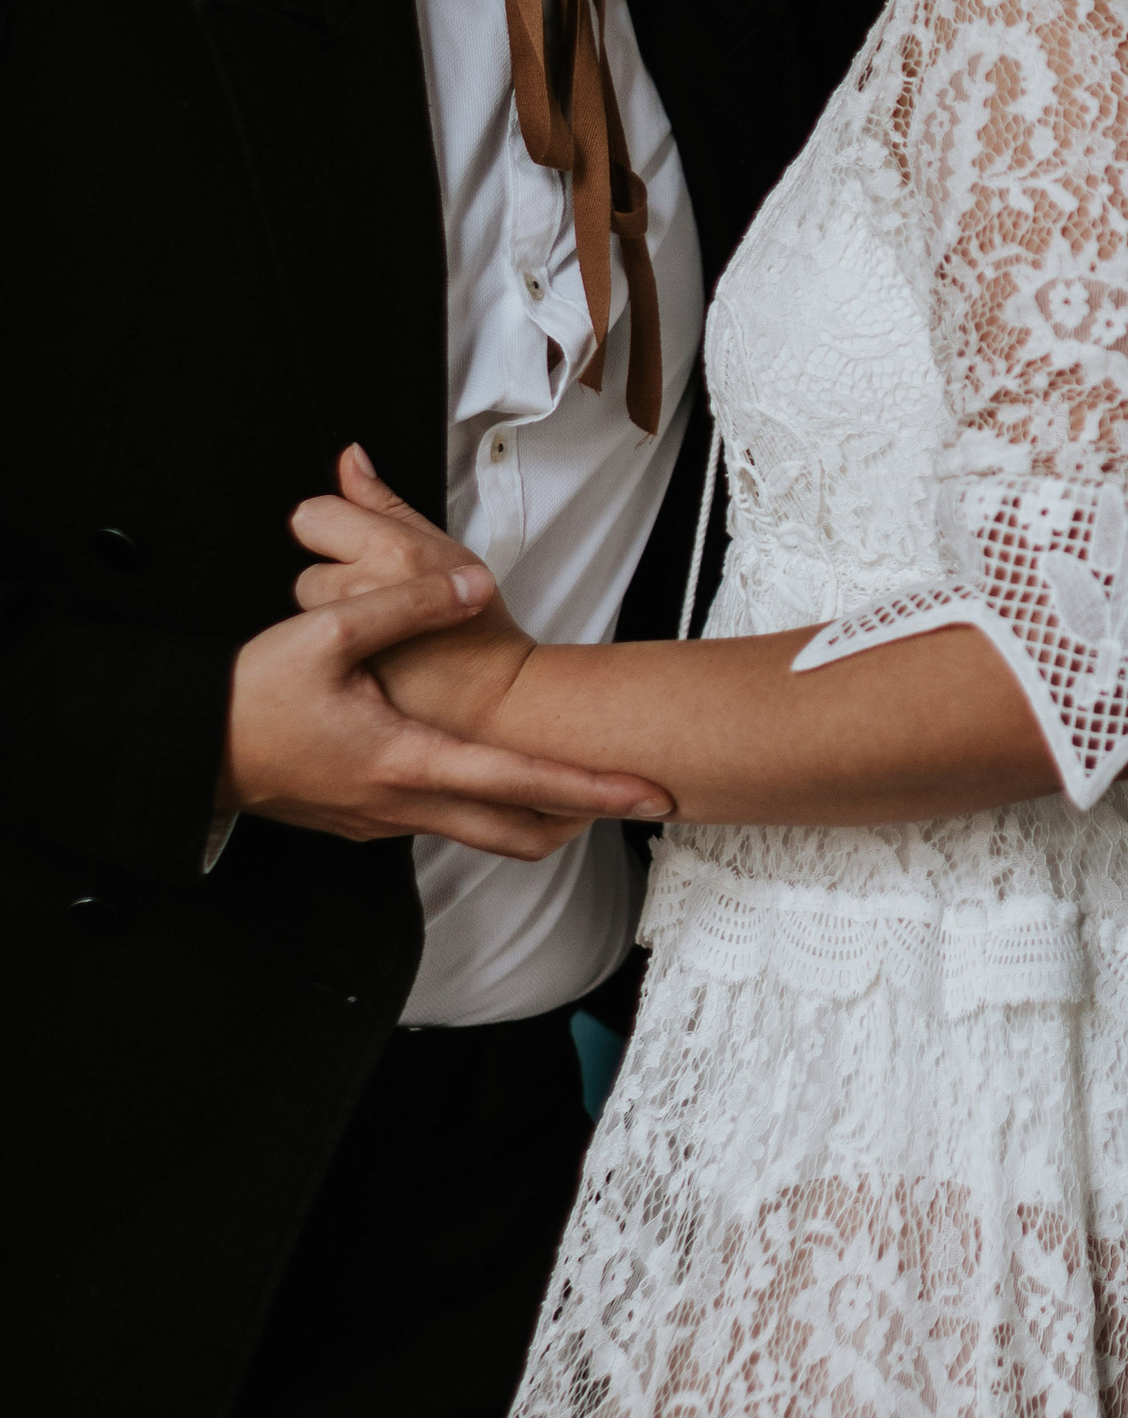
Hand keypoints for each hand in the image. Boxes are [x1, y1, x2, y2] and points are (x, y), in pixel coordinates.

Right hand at [214, 444, 671, 856]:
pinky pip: (445, 821)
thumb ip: (407, 603)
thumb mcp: (326, 632)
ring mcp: (385, 821)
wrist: (187, 748)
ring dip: (537, 813)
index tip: (650, 793)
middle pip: (521, 833)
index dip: (594, 790)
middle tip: (636, 796)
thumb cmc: (249, 695)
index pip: (524, 784)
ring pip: (484, 832)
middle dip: (586, 816)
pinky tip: (493, 773)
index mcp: (408, 761)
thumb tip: (474, 584)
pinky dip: (487, 806)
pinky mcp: (367, 819)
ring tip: (582, 784)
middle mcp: (405, 805)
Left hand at [287, 443, 542, 747]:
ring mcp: (349, 635)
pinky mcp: (342, 672)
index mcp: (391, 548)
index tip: (355, 545)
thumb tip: (350, 459)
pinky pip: (319, 649)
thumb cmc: (479, 623)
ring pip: (309, 612)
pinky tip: (373, 656)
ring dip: (333, 617)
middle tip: (379, 597)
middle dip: (335, 580)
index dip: (332, 529)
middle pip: (306, 569)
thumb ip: (383, 501)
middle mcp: (363, 588)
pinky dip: (338, 651)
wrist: (495, 696)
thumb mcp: (442, 545)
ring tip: (378, 629)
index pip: (312, 515)